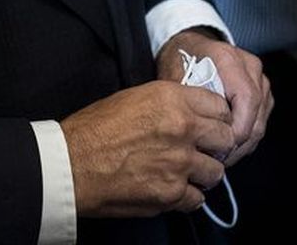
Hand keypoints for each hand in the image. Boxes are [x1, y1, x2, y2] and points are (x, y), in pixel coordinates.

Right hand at [59, 80, 232, 218]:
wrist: (71, 164)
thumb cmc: (93, 130)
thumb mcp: (133, 98)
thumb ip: (168, 104)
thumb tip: (190, 113)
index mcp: (171, 99)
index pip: (219, 106)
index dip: (216, 118)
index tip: (210, 126)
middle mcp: (182, 128)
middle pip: (225, 139)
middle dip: (215, 146)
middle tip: (201, 150)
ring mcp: (179, 163)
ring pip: (216, 172)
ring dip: (203, 173)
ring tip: (185, 172)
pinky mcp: (172, 193)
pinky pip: (197, 199)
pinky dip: (187, 197)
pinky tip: (172, 189)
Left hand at [156, 29, 271, 165]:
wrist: (191, 46)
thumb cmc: (181, 61)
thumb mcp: (176, 79)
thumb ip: (188, 104)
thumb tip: (195, 136)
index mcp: (228, 59)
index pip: (247, 100)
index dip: (236, 131)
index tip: (219, 150)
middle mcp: (250, 66)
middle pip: (256, 116)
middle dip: (238, 145)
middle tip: (218, 161)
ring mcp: (260, 78)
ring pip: (260, 123)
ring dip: (243, 145)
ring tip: (220, 157)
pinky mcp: (263, 90)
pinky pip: (260, 120)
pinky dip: (246, 137)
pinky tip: (228, 145)